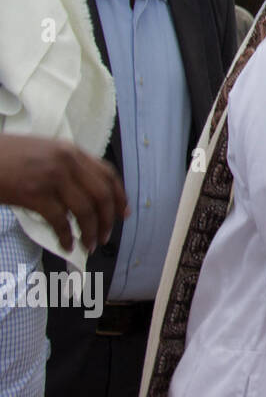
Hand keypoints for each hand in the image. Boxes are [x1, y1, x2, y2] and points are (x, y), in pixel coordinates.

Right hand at [0, 133, 127, 251]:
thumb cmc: (5, 157)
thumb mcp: (43, 152)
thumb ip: (66, 167)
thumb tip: (84, 193)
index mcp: (71, 150)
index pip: (107, 174)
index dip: (119, 196)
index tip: (124, 214)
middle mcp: (66, 161)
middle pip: (101, 194)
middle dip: (108, 219)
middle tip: (105, 237)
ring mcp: (51, 177)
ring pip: (85, 210)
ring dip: (90, 232)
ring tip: (89, 245)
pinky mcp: (33, 194)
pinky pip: (60, 220)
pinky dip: (66, 236)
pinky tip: (66, 245)